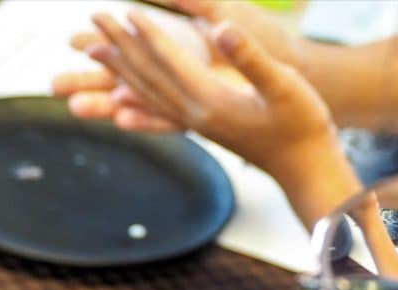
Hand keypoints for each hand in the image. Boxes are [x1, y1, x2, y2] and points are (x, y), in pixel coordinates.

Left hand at [58, 10, 334, 179]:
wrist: (305, 167)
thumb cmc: (302, 124)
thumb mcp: (284, 85)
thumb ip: (251, 59)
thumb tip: (221, 29)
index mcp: (212, 101)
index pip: (169, 61)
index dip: (146, 33)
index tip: (122, 10)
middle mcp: (196, 114)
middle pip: (147, 75)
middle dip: (119, 45)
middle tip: (92, 17)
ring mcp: (197, 123)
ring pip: (147, 92)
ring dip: (120, 68)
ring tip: (95, 49)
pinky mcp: (203, 127)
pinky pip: (158, 108)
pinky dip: (136, 93)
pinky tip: (123, 92)